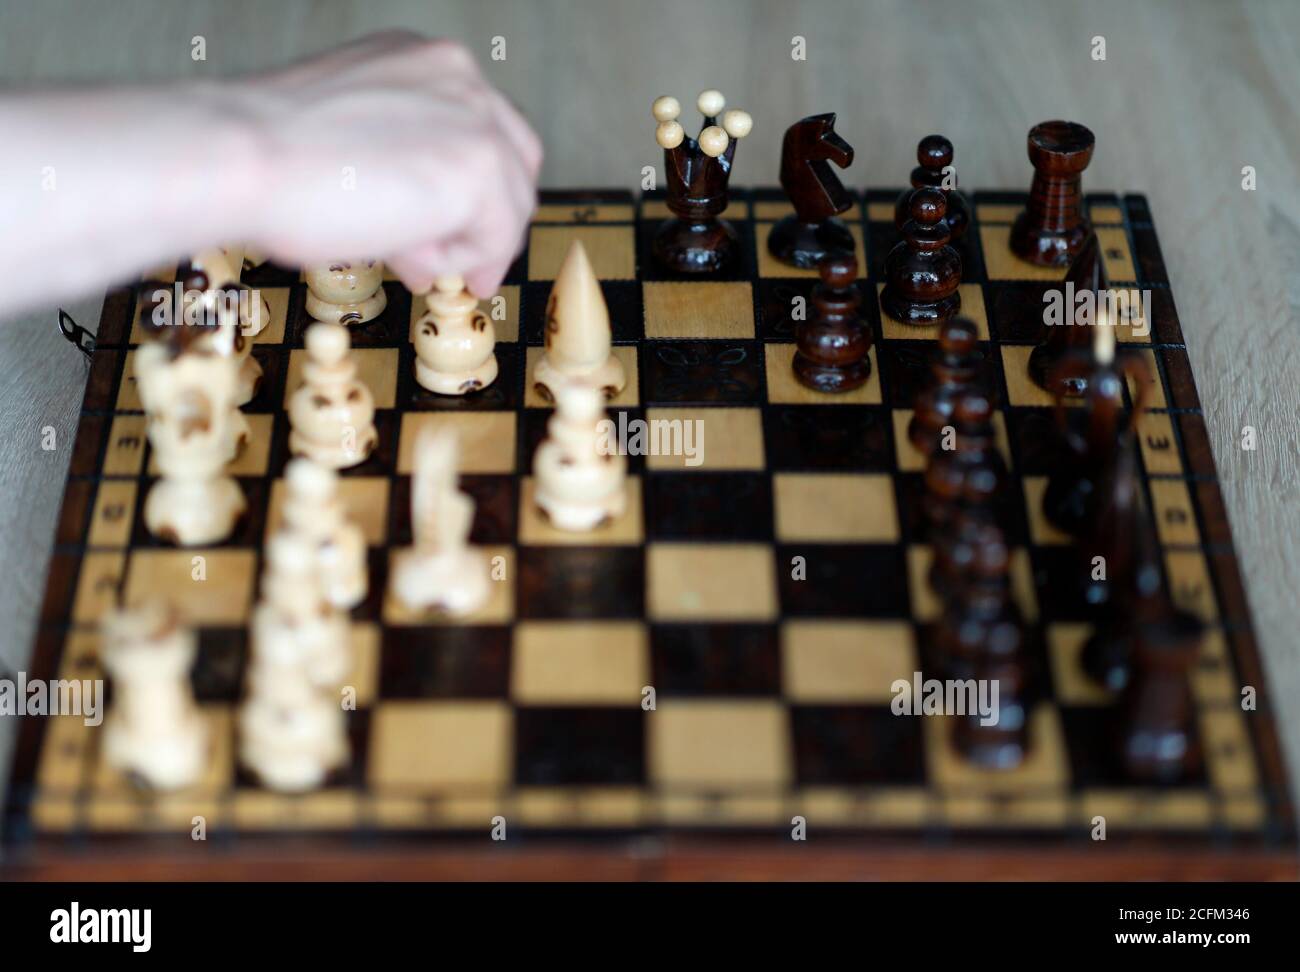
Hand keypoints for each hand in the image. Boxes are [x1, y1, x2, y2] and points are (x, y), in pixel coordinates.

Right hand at [239, 32, 541, 296]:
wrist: (243, 157)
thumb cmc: (270, 156)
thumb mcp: (350, 144)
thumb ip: (400, 169)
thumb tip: (426, 232)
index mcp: (421, 61)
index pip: (480, 127)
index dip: (471, 188)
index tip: (450, 226)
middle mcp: (457, 76)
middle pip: (514, 160)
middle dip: (485, 218)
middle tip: (452, 261)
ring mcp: (476, 118)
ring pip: (509, 203)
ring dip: (464, 245)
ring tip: (411, 264)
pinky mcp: (481, 169)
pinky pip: (497, 237)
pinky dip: (462, 262)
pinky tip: (415, 263)